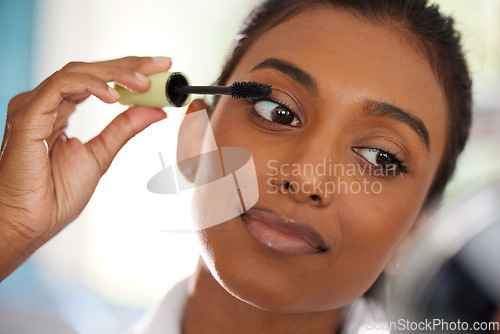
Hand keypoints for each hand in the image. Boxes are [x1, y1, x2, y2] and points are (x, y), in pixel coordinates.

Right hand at [0, 56, 171, 279]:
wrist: (31, 223)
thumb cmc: (55, 196)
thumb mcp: (101, 155)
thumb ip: (124, 128)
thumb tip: (155, 110)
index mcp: (59, 111)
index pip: (97, 80)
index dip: (129, 70)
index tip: (160, 68)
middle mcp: (45, 104)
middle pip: (89, 70)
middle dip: (128, 65)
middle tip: (160, 64)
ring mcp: (34, 107)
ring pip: (77, 72)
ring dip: (115, 73)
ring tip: (144, 83)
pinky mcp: (28, 116)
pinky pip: (61, 87)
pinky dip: (91, 86)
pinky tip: (115, 95)